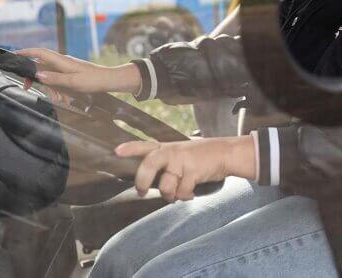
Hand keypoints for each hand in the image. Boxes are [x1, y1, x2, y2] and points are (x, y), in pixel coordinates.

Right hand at [16, 47, 141, 93]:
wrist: (110, 80)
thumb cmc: (93, 80)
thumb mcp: (73, 82)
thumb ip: (55, 78)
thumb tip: (38, 74)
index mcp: (62, 61)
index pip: (39, 52)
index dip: (25, 52)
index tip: (13, 55)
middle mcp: (62, 62)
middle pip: (41, 65)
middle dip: (35, 77)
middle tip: (28, 88)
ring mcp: (67, 67)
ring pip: (50, 75)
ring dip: (50, 87)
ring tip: (58, 99)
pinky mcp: (71, 73)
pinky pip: (58, 80)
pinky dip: (58, 89)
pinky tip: (64, 98)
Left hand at [116, 136, 255, 201]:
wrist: (225, 153)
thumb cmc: (201, 155)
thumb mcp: (182, 152)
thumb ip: (166, 162)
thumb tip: (151, 183)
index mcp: (167, 147)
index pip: (144, 146)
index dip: (129, 149)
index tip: (116, 152)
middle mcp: (172, 152)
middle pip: (148, 165)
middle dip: (142, 181)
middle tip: (142, 191)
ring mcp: (182, 161)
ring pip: (166, 186)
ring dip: (171, 195)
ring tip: (178, 193)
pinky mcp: (192, 171)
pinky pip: (182, 192)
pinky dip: (186, 196)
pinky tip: (191, 192)